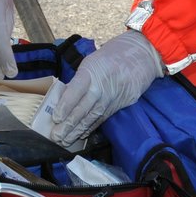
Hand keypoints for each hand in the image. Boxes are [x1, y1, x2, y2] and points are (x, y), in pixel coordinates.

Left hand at [50, 30, 164, 146]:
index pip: (75, 91)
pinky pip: (102, 118)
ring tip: (66, 141)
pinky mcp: (120, 104)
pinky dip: (91, 128)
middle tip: (56, 137)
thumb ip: (78, 80)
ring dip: (78, 131)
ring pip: (92, 117)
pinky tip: (82, 135)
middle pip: (83, 109)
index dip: (65, 106)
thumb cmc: (110, 57)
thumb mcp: (91, 63)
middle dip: (68, 125)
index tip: (55, 118)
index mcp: (91, 72)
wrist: (140, 55)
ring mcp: (112, 97)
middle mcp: (101, 86)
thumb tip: (63, 99)